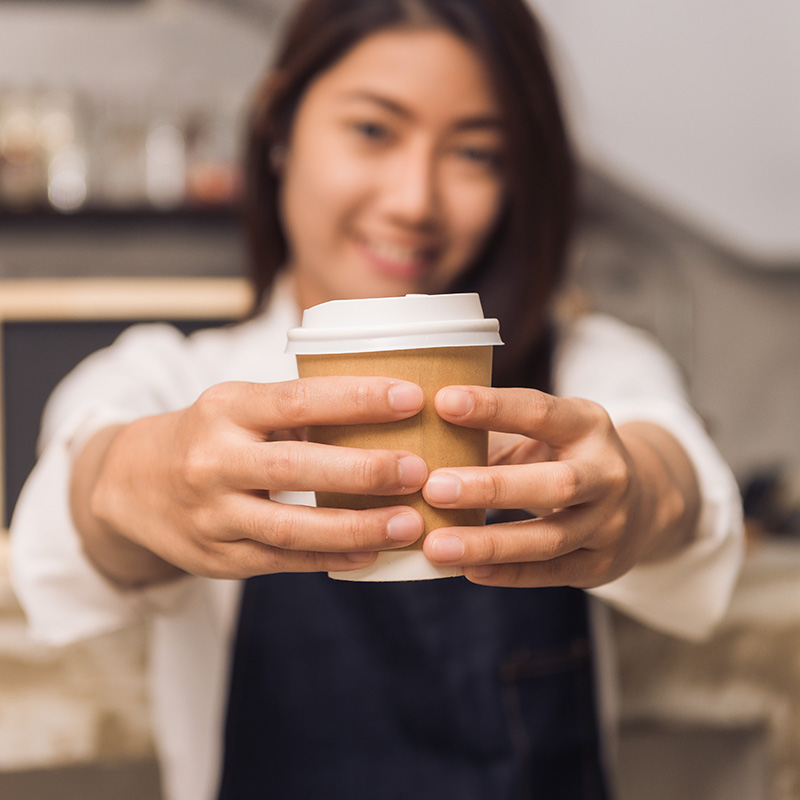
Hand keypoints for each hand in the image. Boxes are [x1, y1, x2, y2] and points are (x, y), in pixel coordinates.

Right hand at [74, 377, 428, 585]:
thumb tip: (384, 411)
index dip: (356, 398)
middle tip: (418, 471)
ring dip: (355, 528)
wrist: (129, 483)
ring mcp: (211, 514)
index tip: (410, 397)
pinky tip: (372, 554)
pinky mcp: (216, 556)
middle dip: (363, 470)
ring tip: (408, 525)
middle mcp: (213, 460)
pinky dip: (330, 559)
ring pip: (289, 527)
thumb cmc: (207, 436)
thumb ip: (295, 411)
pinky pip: (280, 561)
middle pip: (295, 467)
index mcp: (226, 409)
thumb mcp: (237, 407)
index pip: (297, 399)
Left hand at [421, 386, 698, 587]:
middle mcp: (607, 473)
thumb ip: (493, 433)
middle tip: (434, 488)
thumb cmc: (565, 456)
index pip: (540, 412)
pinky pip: (551, 573)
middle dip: (492, 487)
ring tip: (436, 545)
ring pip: (550, 538)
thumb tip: (421, 437)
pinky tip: (466, 570)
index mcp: (588, 424)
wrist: (643, 501)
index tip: (443, 403)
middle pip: (556, 484)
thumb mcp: (544, 432)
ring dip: (490, 543)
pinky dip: (508, 573)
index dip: (493, 407)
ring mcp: (610, 523)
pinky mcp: (601, 564)